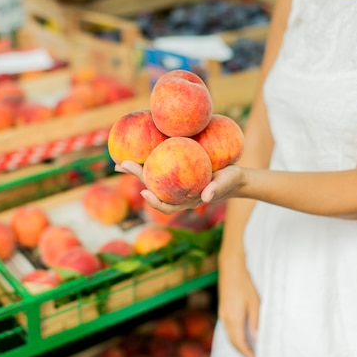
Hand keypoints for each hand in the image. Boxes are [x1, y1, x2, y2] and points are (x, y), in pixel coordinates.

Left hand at [115, 160, 243, 214]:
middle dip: (137, 177)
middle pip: (153, 189)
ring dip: (137, 170)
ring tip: (121, 161)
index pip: (167, 206)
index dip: (154, 201)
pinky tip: (141, 149)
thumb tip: (206, 197)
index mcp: (187, 200)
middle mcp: (178, 193)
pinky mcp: (178, 173)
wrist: (234, 176)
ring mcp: (177, 184)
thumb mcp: (227, 182)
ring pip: (153, 179)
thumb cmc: (231, 180)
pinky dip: (149, 161)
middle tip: (121, 165)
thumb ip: (216, 188)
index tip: (144, 192)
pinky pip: (161, 168)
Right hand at [218, 252, 259, 356]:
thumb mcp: (254, 303)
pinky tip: (239, 335)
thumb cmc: (245, 284)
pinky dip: (233, 335)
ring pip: (228, 334)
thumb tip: (255, 338)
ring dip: (236, 344)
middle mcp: (225, 318)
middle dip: (241, 351)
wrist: (231, 268)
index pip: (239, 342)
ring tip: (246, 350)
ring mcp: (222, 313)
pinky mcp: (222, 309)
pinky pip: (226, 327)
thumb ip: (255, 322)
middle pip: (232, 341)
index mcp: (234, 318)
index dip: (246, 353)